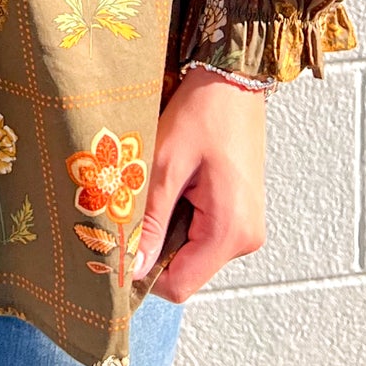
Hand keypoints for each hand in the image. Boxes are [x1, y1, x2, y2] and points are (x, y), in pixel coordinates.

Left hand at [134, 71, 266, 300]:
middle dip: (154, 246)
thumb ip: (148, 222)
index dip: (144, 272)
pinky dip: (180, 217)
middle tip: (135, 206)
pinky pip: (202, 233)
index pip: (179, 285)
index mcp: (230, 231)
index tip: (120, 243)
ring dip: (166, 229)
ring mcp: (245, 227)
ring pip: (191, 252)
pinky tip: (173, 185)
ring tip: (158, 187)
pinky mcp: (239, 213)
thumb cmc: (202, 113)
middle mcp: (245, 238)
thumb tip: (130, 268)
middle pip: (185, 270)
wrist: (232, 79)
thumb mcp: (164, 165)